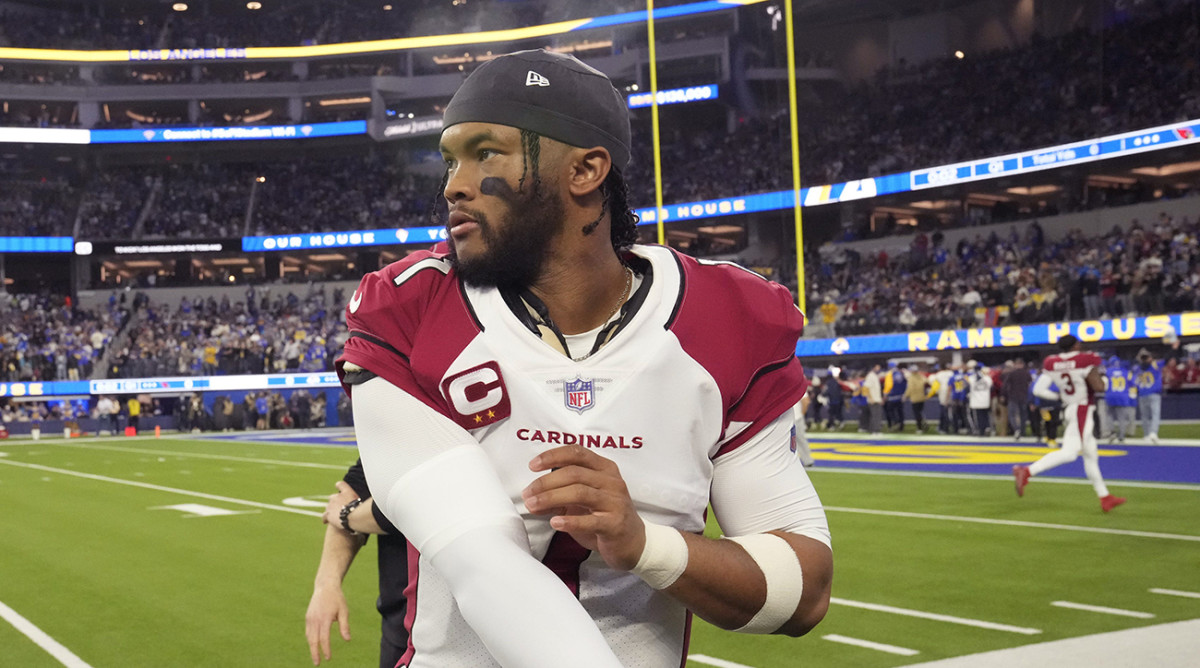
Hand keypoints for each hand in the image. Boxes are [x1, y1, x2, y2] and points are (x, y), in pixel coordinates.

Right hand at [304, 583, 350, 664]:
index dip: (326, 649)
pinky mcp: (308, 617)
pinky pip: (308, 631)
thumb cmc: (337, 599)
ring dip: (311, 647)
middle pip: (313, 640)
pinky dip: (310, 639)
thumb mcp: (344, 611)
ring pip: (309, 636)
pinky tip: (314, 645)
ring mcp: (309, 618)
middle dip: (315, 653)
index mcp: (324, 618)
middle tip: (317, 664)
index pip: (324, 638)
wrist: (325, 586)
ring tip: (315, 657)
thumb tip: (347, 640)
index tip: (328, 658)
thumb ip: (345, 626)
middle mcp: (315, 619)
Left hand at [322, 481, 357, 525]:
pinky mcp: (328, 514)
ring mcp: (331, 505)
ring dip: (331, 510)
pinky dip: (325, 518)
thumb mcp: (362, 501)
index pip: (340, 484)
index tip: (337, 487)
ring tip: (336, 517)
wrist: (353, 516)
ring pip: (328, 507)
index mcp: (346, 491)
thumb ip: (357, 500)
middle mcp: (337, 496)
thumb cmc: (361, 510)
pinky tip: (326, 521)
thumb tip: (361, 503)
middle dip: (335, 502)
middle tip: (341, 509)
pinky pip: (324, 516)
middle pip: (332, 497)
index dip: (338, 486)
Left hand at [522, 446, 644, 570]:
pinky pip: (591, 520)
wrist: (633, 543)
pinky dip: (570, 521)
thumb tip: (531, 498)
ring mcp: (615, 502)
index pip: (577, 453)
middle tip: (528, 493)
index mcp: (604, 469)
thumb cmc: (605, 517)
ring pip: (580, 493)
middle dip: (546, 482)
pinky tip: (555, 523)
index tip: (532, 465)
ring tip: (533, 506)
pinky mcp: (615, 524)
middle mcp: (612, 482)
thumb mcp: (582, 502)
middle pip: (575, 473)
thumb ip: (559, 496)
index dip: (553, 456)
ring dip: (552, 498)